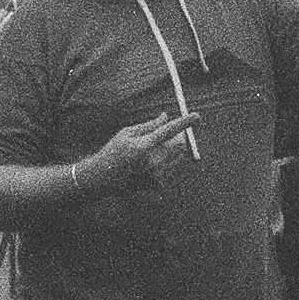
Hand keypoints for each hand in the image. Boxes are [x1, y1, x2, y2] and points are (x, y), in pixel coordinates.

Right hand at [79, 111, 198, 193]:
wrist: (102, 179)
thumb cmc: (113, 151)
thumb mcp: (127, 133)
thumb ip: (149, 125)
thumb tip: (167, 116)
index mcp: (143, 146)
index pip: (170, 131)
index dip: (185, 122)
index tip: (196, 116)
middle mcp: (152, 162)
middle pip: (180, 144)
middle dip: (180, 136)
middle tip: (174, 132)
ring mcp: (156, 175)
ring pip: (178, 156)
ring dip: (174, 148)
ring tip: (154, 149)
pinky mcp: (158, 184)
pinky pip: (172, 167)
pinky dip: (167, 160)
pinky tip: (150, 163)